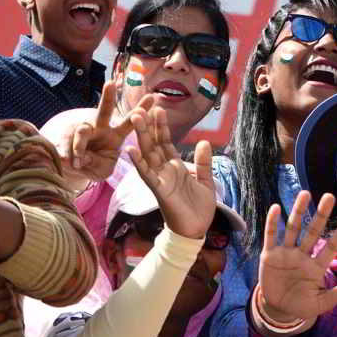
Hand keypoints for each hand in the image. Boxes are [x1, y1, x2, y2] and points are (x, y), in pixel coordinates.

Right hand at [59, 82, 153, 182]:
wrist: (72, 168)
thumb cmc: (94, 166)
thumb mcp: (102, 170)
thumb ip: (99, 164)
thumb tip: (83, 156)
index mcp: (116, 136)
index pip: (130, 122)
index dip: (140, 111)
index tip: (152, 97)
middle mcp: (100, 128)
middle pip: (104, 111)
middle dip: (108, 97)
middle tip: (110, 84)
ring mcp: (82, 128)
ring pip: (82, 130)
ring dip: (79, 147)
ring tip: (77, 163)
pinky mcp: (66, 133)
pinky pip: (65, 140)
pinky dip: (66, 153)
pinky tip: (66, 160)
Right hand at [127, 107, 214, 239]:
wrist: (195, 230)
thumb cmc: (198, 208)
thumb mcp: (206, 181)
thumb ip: (203, 162)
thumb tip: (204, 141)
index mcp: (175, 166)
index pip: (166, 142)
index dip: (161, 126)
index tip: (157, 108)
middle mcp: (164, 170)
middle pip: (153, 144)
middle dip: (148, 126)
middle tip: (141, 106)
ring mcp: (160, 179)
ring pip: (148, 154)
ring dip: (141, 136)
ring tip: (135, 118)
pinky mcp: (159, 190)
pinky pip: (147, 175)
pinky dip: (139, 162)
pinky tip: (131, 149)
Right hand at [257, 190, 336, 325]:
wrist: (277, 310)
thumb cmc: (301, 305)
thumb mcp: (321, 303)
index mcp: (317, 266)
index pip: (332, 247)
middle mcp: (303, 255)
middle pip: (313, 231)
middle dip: (321, 214)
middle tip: (329, 196)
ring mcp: (286, 253)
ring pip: (293, 228)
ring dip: (299, 211)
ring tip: (305, 194)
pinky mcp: (269, 255)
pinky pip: (271, 236)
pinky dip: (272, 223)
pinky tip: (276, 208)